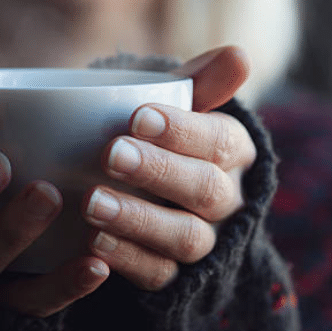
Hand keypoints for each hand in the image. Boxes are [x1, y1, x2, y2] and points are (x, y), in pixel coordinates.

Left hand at [82, 46, 256, 290]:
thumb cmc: (160, 136)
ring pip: (184, 237)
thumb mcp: (177, 105)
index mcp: (232, 151)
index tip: (138, 117)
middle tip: (110, 154)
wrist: (153, 192)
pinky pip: (158, 273)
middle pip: (205, 190)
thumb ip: (200, 82)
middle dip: (158, 171)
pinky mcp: (177, 275)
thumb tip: (239, 54)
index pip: (220, 141)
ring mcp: (205, 241)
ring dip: (138, 220)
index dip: (183, 131)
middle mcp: (227, 198)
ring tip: (92, 202)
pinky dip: (127, 258)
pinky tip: (93, 241)